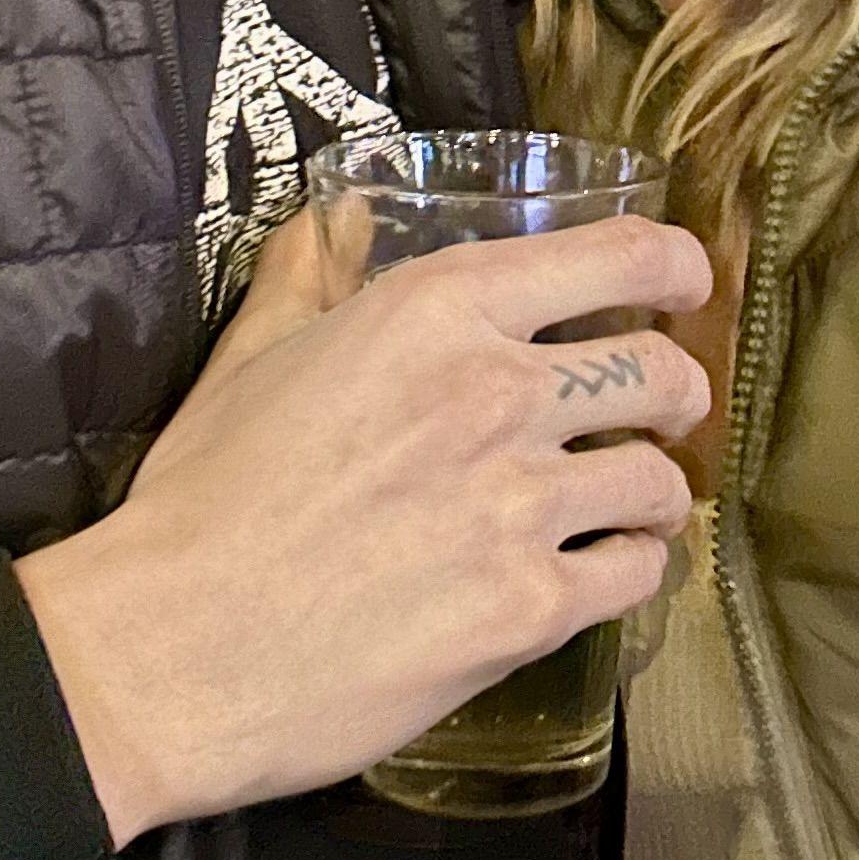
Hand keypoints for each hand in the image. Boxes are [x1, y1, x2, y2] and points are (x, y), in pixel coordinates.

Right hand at [15, 209, 710, 845]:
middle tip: (654, 412)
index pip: (620, 255)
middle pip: (661, 370)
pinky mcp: (531, 610)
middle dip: (673, 389)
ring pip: (660, 479)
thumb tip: (340, 213)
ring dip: (653, 488)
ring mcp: (522, 505)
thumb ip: (310, 276)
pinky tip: (600, 572)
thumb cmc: (202, 497)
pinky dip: (631, 569)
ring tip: (625, 503)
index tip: (682, 287)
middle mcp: (497, 391)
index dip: (675, 268)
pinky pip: (638, 574)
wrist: (176, 646)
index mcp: (437, 310)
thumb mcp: (252, 357)